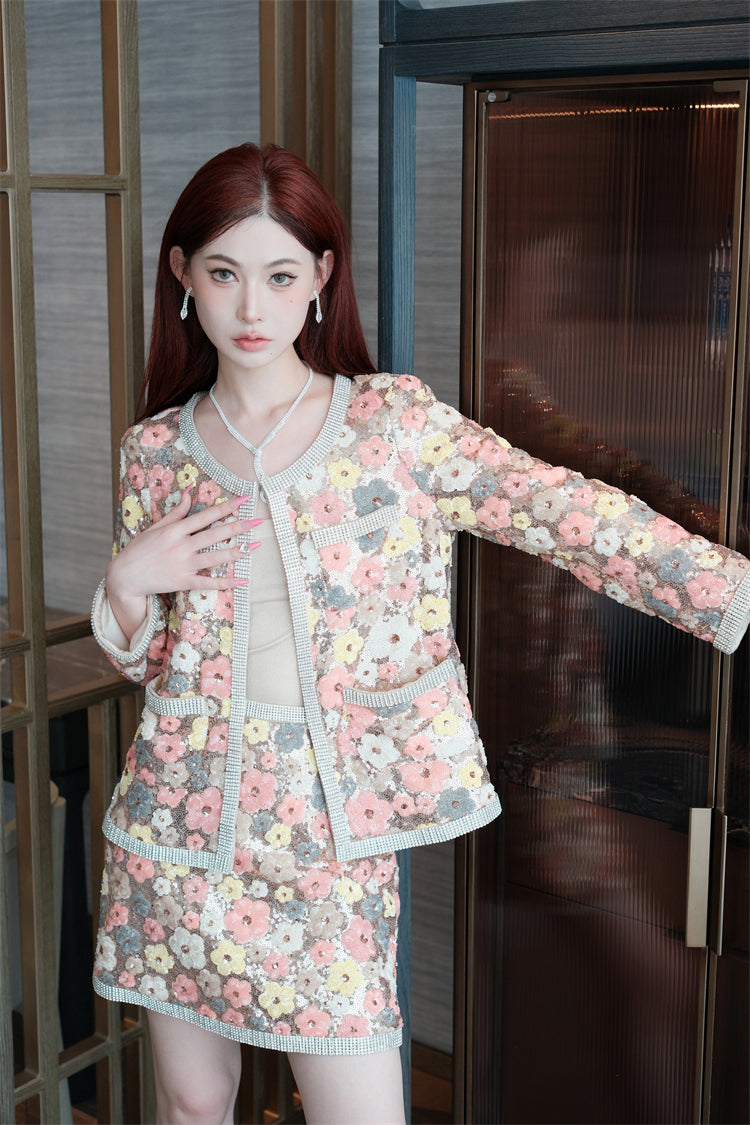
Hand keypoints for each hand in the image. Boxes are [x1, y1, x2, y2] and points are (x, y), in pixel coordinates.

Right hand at [105, 490, 259, 639]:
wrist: (124, 576)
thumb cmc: (139, 549)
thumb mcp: (156, 527)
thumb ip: (177, 513)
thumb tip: (190, 493)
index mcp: (175, 530)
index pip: (206, 516)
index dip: (226, 507)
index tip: (244, 500)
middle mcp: (181, 546)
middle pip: (215, 534)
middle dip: (239, 527)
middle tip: (259, 521)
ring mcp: (183, 565)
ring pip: (216, 557)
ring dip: (237, 551)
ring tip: (256, 546)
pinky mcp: (183, 582)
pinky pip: (208, 582)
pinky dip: (226, 582)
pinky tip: (242, 580)